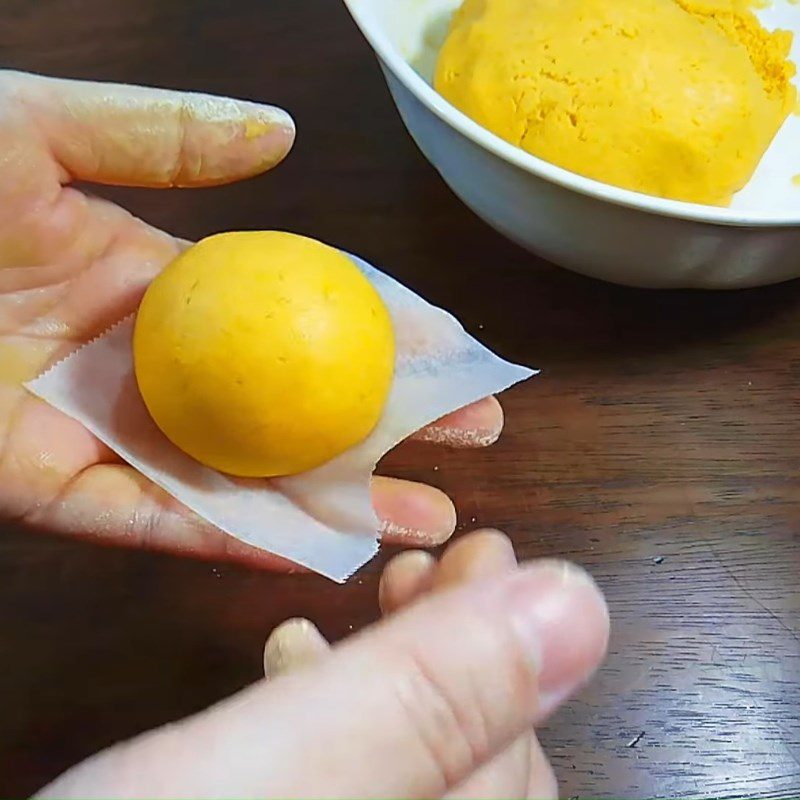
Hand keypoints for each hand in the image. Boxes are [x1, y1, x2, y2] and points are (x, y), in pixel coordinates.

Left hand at [0, 71, 504, 568]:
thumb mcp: (41, 133)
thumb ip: (163, 138)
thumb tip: (282, 139)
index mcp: (154, 282)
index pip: (296, 312)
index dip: (378, 328)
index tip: (455, 348)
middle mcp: (151, 366)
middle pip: (291, 405)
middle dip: (386, 427)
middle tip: (473, 440)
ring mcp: (110, 434)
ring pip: (244, 478)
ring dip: (336, 501)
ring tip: (426, 515)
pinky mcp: (56, 492)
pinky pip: (164, 523)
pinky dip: (237, 538)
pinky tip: (317, 545)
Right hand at [37, 531, 608, 797]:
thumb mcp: (275, 777)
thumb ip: (423, 703)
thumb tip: (578, 607)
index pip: (518, 753)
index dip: (504, 633)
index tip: (479, 545)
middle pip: (473, 764)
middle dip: (449, 647)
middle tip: (414, 568)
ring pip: (410, 768)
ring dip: (392, 676)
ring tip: (350, 610)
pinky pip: (354, 781)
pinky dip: (335, 718)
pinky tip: (290, 671)